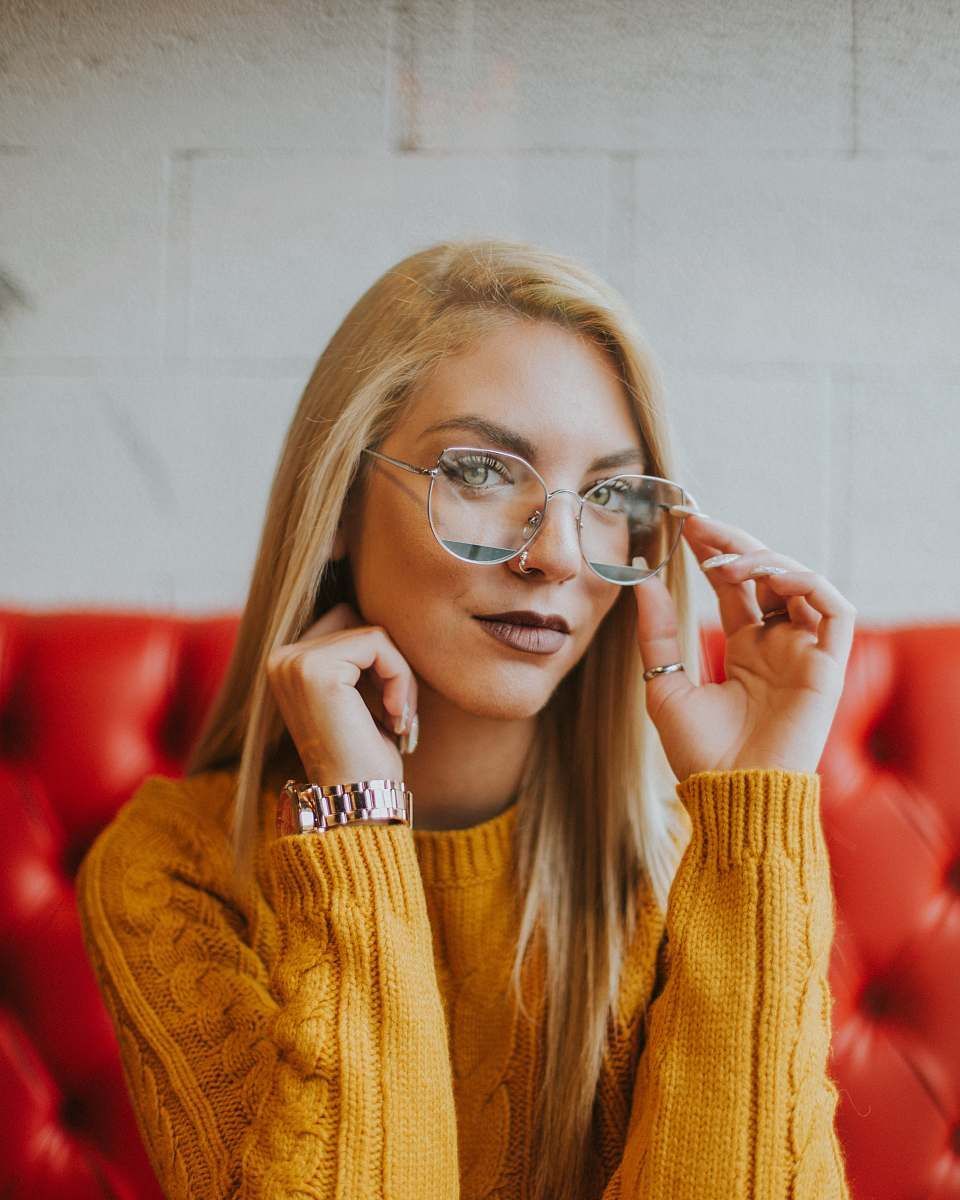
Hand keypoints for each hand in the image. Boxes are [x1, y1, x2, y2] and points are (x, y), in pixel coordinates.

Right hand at [265, 602, 417, 784]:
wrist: (357, 799)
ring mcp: (294, 661)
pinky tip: (394, 715)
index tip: (389, 704)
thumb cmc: (364, 753)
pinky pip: (379, 643)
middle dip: (389, 663)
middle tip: (398, 710)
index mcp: (285, 662)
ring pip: (373, 633)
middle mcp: (281, 658)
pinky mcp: (316, 669)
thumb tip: (382, 612)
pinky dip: (399, 677)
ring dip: (399, 675)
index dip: (378, 657)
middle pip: (357, 620)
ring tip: (397, 716)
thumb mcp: (356, 694)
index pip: (345, 620)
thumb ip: (355, 654)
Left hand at [633, 511, 856, 780]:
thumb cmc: (699, 755)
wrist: (729, 796)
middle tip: (698, 524)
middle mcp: (780, 646)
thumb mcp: (665, 685)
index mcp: (747, 649)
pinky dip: (808, 584)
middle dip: (735, 543)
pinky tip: (769, 578)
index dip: (715, 553)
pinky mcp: (829, 668)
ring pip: (803, 583)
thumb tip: (642, 582)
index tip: (685, 527)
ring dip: (764, 561)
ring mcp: (805, 654)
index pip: (738, 586)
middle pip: (768, 575)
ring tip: (722, 564)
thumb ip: (658, 635)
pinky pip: (836, 610)